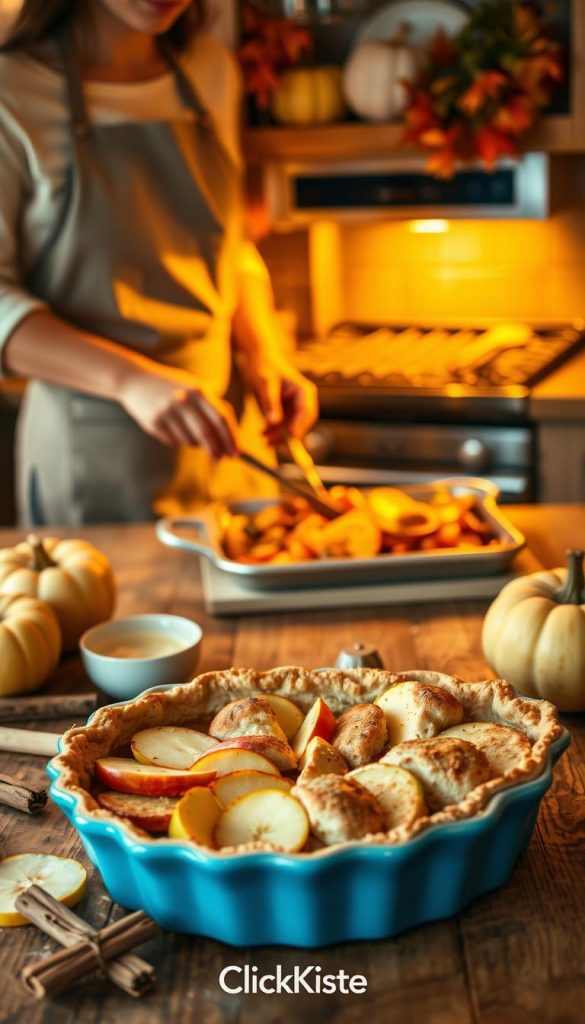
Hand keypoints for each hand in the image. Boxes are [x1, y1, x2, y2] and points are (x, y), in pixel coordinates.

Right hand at [120, 361, 239, 460]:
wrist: (136, 380)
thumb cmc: (173, 388)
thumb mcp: (195, 389)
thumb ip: (213, 408)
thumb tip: (232, 437)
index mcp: (199, 391)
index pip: (221, 418)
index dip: (231, 438)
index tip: (236, 453)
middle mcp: (184, 400)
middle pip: (207, 433)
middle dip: (216, 450)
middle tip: (218, 459)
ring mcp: (168, 411)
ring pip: (190, 440)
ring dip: (194, 443)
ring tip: (185, 428)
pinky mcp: (155, 422)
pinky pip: (174, 442)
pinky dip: (178, 440)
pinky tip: (171, 426)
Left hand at [244, 359, 318, 444]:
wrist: (260, 358)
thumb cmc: (263, 366)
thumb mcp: (265, 383)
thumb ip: (270, 402)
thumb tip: (274, 422)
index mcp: (304, 391)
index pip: (306, 412)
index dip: (299, 426)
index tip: (291, 438)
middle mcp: (305, 401)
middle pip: (301, 424)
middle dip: (286, 435)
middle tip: (269, 442)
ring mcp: (298, 407)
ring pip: (293, 428)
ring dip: (280, 436)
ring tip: (263, 438)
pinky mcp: (289, 411)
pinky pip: (285, 426)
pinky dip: (276, 431)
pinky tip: (263, 434)